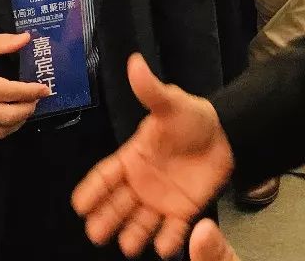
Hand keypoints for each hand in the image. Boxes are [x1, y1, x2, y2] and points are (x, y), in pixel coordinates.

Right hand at [0, 32, 49, 138]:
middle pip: (7, 116)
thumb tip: (26, 38)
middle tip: (37, 99)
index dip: (30, 92)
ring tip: (26, 108)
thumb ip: (0, 43)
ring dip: (19, 121)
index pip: (8, 92)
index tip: (44, 88)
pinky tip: (11, 118)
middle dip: (28, 108)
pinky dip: (4, 128)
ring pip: (0, 130)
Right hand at [72, 54, 234, 258]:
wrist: (226, 134)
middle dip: (106, 218)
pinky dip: (167, 239)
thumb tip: (134, 62)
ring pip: (140, 221)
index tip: (78, 204)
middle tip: (95, 233)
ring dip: (132, 234)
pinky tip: (162, 248)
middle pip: (117, 203)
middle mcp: (141, 181)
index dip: (92, 189)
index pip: (106, 175)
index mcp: (133, 156)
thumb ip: (151, 91)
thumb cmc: (192, 118)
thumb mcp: (171, 103)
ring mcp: (160, 198)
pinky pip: (172, 228)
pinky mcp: (183, 210)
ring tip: (126, 247)